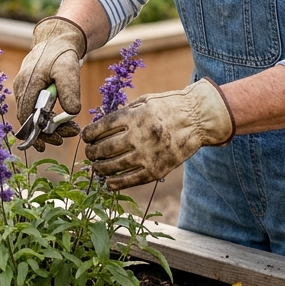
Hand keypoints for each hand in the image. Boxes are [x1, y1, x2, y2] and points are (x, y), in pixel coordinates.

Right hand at [12, 16, 85, 150]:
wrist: (57, 38)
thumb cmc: (62, 53)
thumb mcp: (68, 70)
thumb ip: (70, 90)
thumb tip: (72, 112)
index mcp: (27, 84)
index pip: (25, 116)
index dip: (34, 133)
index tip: (46, 144)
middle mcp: (21, 87)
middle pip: (28, 118)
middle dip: (45, 132)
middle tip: (64, 139)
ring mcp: (24, 87)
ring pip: (32, 114)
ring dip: (49, 126)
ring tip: (69, 131)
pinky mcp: (30, 88)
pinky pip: (35, 107)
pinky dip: (48, 116)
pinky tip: (63, 120)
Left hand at [82, 79, 234, 189]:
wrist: (198, 119)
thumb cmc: (170, 107)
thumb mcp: (145, 101)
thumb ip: (124, 113)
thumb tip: (101, 126)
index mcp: (135, 116)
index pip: (102, 127)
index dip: (89, 134)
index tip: (86, 137)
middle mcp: (139, 136)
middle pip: (104, 148)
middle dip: (92, 153)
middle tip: (90, 153)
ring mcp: (148, 155)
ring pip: (114, 166)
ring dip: (100, 168)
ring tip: (96, 166)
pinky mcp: (157, 170)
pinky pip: (131, 180)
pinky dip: (116, 183)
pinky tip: (108, 183)